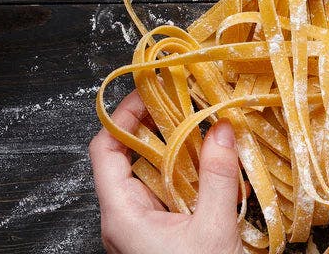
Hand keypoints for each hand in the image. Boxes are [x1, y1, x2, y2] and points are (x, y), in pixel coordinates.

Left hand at [89, 92, 243, 253]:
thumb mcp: (213, 227)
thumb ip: (218, 176)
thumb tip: (223, 128)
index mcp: (121, 214)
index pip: (105, 149)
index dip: (124, 115)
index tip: (151, 91)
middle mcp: (123, 219)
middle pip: (129, 158)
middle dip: (158, 127)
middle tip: (184, 103)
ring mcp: (139, 228)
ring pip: (152, 177)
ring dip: (179, 153)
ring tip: (205, 130)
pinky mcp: (158, 236)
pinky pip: (167, 196)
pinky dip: (188, 177)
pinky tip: (214, 169)